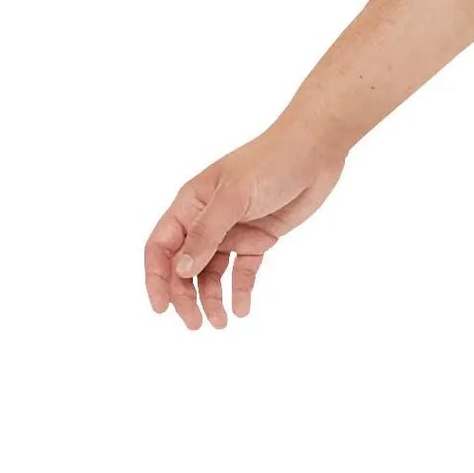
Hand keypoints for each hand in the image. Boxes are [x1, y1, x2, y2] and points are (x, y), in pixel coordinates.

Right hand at [143, 118, 346, 328]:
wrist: (317, 149)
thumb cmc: (271, 161)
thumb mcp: (234, 196)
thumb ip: (207, 234)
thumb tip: (180, 270)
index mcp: (191, 203)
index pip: (161, 246)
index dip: (156, 278)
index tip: (161, 308)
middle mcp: (207, 219)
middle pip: (185, 266)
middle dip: (186, 296)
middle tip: (196, 323)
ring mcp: (233, 230)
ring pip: (213, 273)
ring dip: (212, 298)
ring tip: (221, 323)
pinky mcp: (259, 238)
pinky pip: (243, 270)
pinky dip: (240, 290)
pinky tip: (242, 309)